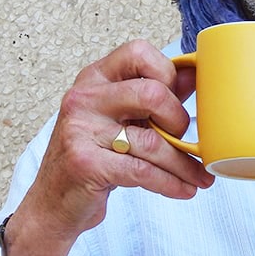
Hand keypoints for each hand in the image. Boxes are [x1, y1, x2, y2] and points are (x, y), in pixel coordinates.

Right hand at [17, 40, 212, 246]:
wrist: (54, 203)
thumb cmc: (96, 155)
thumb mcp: (124, 118)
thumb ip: (158, 94)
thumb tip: (195, 72)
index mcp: (95, 78)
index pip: (138, 52)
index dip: (167, 74)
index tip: (178, 100)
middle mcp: (84, 97)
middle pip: (151, 93)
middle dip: (178, 120)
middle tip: (186, 140)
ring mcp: (80, 129)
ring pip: (151, 141)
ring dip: (184, 164)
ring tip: (200, 177)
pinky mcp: (85, 163)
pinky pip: (142, 171)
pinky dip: (170, 183)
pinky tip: (184, 189)